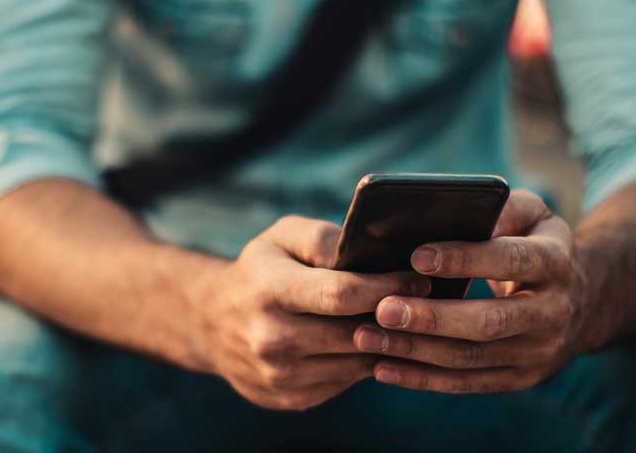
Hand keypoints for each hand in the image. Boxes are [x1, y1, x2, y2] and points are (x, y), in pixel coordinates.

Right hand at [191, 215, 431, 409]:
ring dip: (384, 345)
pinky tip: (368, 344)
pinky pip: (345, 382)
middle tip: (424, 304)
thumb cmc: (259, 270)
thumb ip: (324, 237)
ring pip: (356, 363)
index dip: (386, 288)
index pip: (342, 294)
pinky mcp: (289, 399)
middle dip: (395, 319)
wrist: (211, 322)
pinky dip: (361, 364)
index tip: (418, 281)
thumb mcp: (281, 237)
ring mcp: (279, 375)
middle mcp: (270, 337)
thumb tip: (367, 251)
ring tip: (403, 323)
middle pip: (354, 334)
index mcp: (269, 291)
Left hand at [354, 190, 590, 393]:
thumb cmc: (532, 243)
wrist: (581, 301)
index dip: (465, 259)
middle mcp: (553, 312)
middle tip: (382, 308)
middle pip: (489, 321)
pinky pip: (466, 382)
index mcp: (554, 262)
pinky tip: (382, 366)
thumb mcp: (530, 214)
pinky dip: (422, 378)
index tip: (416, 257)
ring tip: (366, 336)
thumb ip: (500, 207)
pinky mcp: (520, 378)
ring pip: (471, 358)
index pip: (510, 260)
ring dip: (416, 351)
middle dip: (433, 318)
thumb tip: (456, 210)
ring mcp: (538, 352)